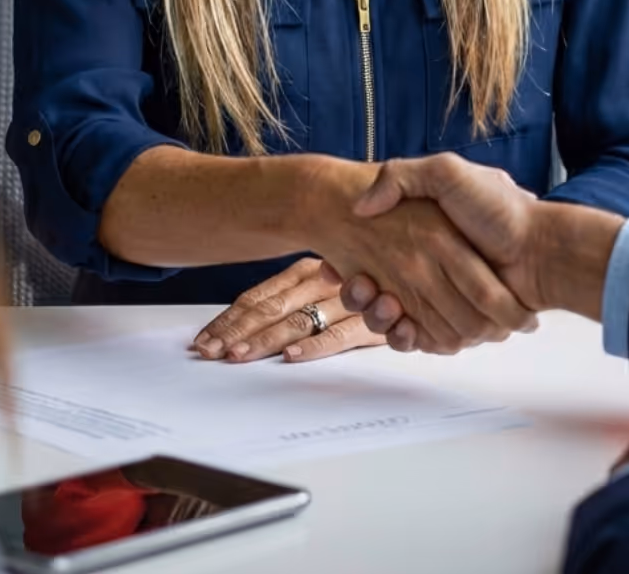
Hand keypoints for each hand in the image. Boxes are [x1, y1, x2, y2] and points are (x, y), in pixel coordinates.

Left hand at [191, 258, 386, 363]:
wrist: (425, 271)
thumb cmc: (367, 281)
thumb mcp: (326, 284)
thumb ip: (295, 298)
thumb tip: (243, 326)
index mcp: (306, 270)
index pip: (258, 297)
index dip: (228, 319)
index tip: (203, 339)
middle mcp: (322, 280)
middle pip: (269, 309)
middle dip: (235, 333)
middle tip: (209, 352)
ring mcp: (345, 299)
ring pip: (296, 322)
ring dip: (264, 341)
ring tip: (239, 356)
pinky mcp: (371, 322)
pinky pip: (338, 335)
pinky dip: (314, 346)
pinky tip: (291, 357)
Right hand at [338, 154, 622, 350]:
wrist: (541, 249)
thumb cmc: (497, 209)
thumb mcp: (446, 172)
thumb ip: (401, 177)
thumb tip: (362, 206)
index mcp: (425, 236)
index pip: (376, 255)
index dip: (356, 266)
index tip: (339, 268)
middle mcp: (430, 267)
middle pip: (379, 288)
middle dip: (362, 294)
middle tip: (356, 286)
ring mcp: (441, 297)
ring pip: (394, 316)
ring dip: (380, 316)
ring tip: (381, 303)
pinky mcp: (454, 324)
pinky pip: (420, 338)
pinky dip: (407, 337)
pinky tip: (402, 326)